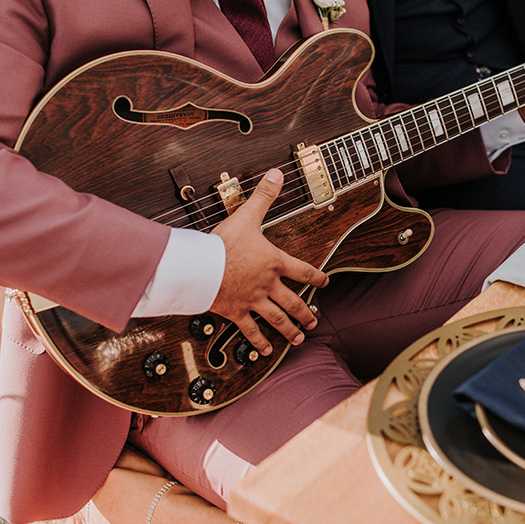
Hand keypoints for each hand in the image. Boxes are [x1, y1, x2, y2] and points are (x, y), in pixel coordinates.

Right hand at [210, 168, 327, 354]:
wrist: (199, 267)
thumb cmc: (222, 243)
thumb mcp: (246, 215)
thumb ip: (263, 195)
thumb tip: (277, 172)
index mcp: (273, 261)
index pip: (302, 270)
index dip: (316, 276)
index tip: (325, 282)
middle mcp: (268, 284)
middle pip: (293, 301)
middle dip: (305, 312)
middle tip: (314, 321)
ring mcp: (253, 301)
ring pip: (277, 319)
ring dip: (290, 329)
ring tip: (299, 338)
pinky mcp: (236, 312)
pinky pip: (250, 330)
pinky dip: (260, 342)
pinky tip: (268, 351)